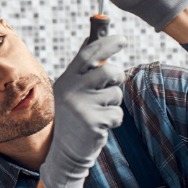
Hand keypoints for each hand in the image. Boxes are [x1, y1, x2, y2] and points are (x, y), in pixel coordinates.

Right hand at [39, 35, 126, 187]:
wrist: (64, 150)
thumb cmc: (73, 115)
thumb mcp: (70, 88)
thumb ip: (81, 67)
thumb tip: (92, 38)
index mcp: (67, 79)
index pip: (88, 55)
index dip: (107, 44)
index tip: (123, 39)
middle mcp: (72, 89)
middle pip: (108, 71)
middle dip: (118, 76)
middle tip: (115, 81)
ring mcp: (81, 105)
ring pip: (116, 94)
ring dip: (113, 103)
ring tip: (98, 111)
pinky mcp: (92, 121)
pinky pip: (117, 113)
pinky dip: (113, 120)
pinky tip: (99, 126)